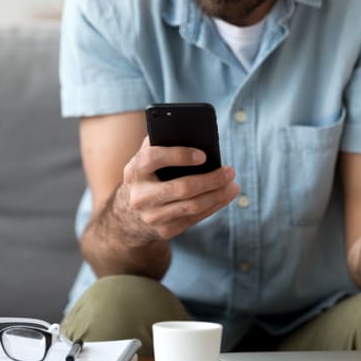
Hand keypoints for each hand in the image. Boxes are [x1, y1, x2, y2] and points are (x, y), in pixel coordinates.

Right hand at [115, 137, 239, 242]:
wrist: (128, 216)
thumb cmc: (146, 176)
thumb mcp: (144, 159)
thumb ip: (160, 142)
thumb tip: (191, 129)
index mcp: (134, 171)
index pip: (153, 158)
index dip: (179, 155)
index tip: (203, 155)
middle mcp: (140, 196)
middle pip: (182, 188)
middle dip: (211, 180)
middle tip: (230, 171)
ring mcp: (152, 216)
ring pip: (193, 206)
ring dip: (218, 195)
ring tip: (233, 184)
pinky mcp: (164, 231)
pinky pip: (195, 218)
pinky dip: (214, 206)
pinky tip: (225, 196)